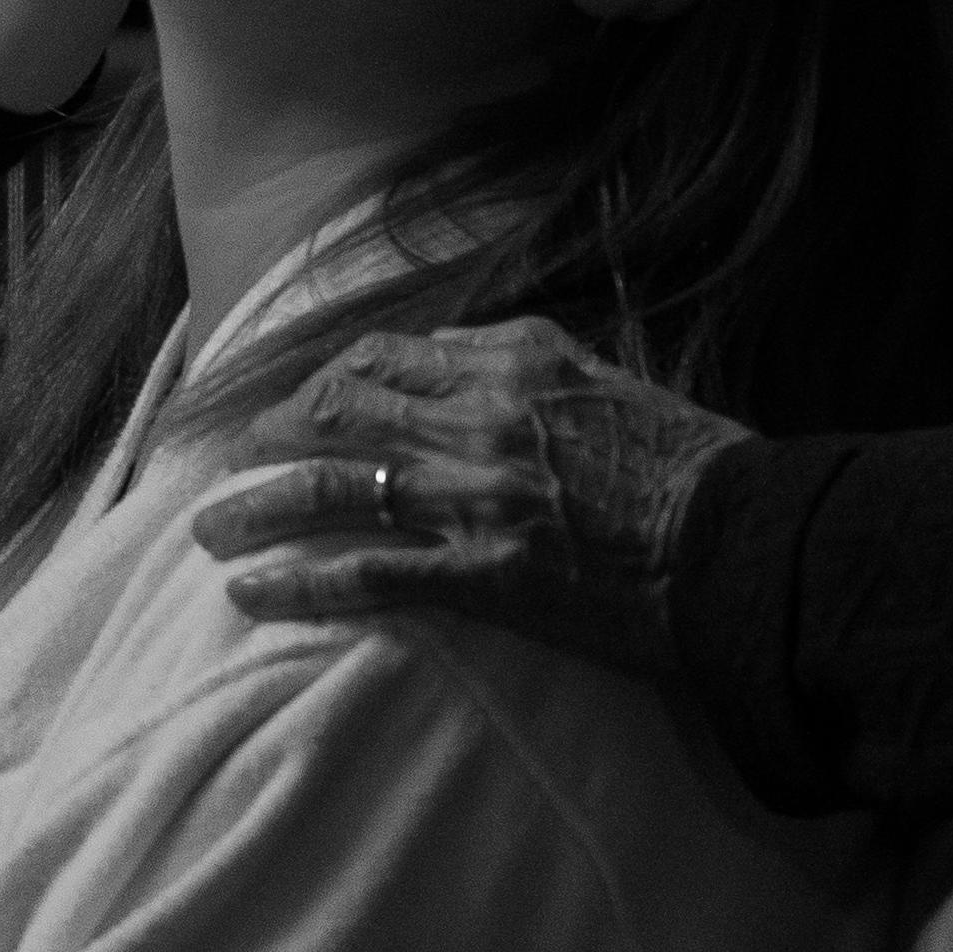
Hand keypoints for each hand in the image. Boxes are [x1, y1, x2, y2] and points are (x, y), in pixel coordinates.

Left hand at [189, 315, 750, 675]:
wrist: (744, 544)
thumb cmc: (695, 468)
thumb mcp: (610, 382)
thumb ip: (534, 364)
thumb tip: (466, 359)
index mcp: (512, 361)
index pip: (385, 356)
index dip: (324, 379)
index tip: (295, 402)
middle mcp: (479, 417)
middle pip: (340, 409)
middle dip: (272, 434)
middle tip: (231, 460)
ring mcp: (475, 497)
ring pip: (332, 487)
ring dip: (256, 507)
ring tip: (208, 528)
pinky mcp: (483, 575)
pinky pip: (365, 575)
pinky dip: (298, 584)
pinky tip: (251, 595)